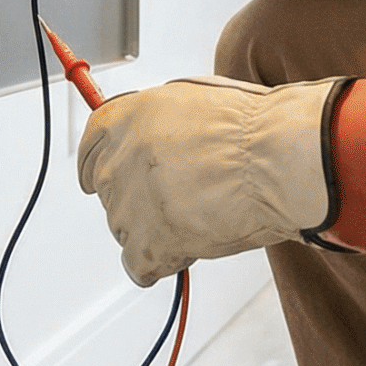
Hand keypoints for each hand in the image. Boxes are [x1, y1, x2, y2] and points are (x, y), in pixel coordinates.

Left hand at [76, 76, 339, 285]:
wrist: (275, 160)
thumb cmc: (249, 127)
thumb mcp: (191, 99)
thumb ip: (157, 122)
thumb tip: (154, 137)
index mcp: (123, 118)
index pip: (90, 147)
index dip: (105, 164)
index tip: (117, 173)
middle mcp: (117, 161)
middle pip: (111, 192)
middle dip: (141, 197)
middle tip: (184, 193)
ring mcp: (128, 206)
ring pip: (126, 230)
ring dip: (155, 228)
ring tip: (201, 213)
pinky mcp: (148, 246)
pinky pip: (139, 266)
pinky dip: (160, 262)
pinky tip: (188, 246)